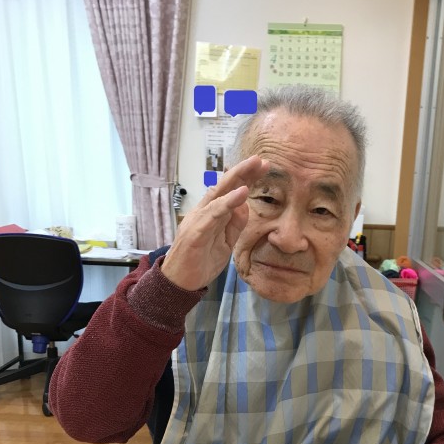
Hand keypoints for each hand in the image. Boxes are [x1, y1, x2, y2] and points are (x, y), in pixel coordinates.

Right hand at [161, 155, 268, 290]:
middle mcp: (203, 211)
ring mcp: (198, 220)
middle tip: (261, 159)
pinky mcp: (196, 232)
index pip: (229, 190)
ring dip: (238, 179)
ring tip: (254, 167)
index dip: (246, 177)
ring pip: (219, 194)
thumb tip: (245, 205)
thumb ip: (235, 225)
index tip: (263, 166)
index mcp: (211, 213)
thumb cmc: (200, 262)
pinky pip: (213, 214)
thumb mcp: (226, 243)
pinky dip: (227, 202)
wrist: (180, 283)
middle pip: (224, 186)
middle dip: (243, 171)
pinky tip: (241, 193)